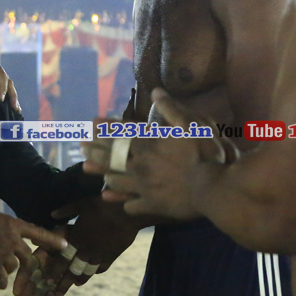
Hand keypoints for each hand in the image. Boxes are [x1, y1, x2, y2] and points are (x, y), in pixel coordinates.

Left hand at [0, 44, 19, 111]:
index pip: (2, 77)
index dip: (3, 88)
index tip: (1, 99)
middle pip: (8, 82)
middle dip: (12, 95)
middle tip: (16, 107)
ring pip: (6, 85)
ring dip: (11, 96)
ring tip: (16, 108)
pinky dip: (5, 95)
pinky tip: (6, 103)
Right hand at [0, 209, 67, 290]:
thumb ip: (9, 228)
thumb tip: (13, 233)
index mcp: (16, 226)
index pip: (38, 233)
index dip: (52, 240)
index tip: (65, 245)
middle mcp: (13, 240)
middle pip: (29, 256)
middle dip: (31, 264)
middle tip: (33, 269)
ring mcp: (4, 254)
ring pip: (14, 267)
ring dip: (10, 269)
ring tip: (4, 270)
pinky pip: (1, 277)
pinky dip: (2, 281)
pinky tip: (2, 285)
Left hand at [12, 197, 142, 295]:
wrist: (127, 211)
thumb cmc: (103, 204)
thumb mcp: (82, 204)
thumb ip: (66, 211)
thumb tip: (52, 214)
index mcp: (77, 238)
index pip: (62, 259)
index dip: (54, 271)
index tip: (47, 281)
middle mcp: (87, 250)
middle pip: (73, 270)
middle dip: (64, 283)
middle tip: (57, 293)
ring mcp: (101, 254)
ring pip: (88, 271)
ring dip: (80, 279)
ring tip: (75, 285)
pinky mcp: (113, 254)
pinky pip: (102, 267)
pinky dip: (96, 272)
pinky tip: (93, 274)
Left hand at [96, 88, 230, 217]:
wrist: (213, 190)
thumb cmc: (205, 154)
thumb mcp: (192, 124)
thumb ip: (171, 108)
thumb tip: (155, 91)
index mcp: (148, 144)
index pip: (121, 134)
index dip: (105, 128)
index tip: (91, 123)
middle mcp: (140, 165)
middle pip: (111, 156)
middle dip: (95, 150)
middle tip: (81, 146)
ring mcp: (144, 186)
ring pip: (116, 180)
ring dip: (102, 173)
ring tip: (88, 169)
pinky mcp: (152, 205)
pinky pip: (130, 204)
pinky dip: (119, 200)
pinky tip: (110, 198)